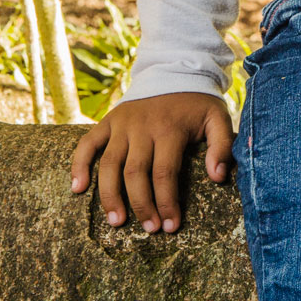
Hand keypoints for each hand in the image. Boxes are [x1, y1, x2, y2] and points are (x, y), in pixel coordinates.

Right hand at [70, 92, 234, 232]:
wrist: (175, 71)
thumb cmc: (197, 103)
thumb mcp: (218, 118)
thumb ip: (222, 145)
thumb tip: (218, 177)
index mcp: (170, 129)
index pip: (165, 173)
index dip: (167, 202)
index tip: (171, 225)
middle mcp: (142, 128)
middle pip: (136, 174)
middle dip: (142, 205)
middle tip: (150, 228)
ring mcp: (122, 125)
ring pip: (109, 165)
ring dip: (110, 196)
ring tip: (116, 222)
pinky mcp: (107, 121)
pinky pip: (87, 144)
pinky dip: (78, 165)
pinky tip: (77, 189)